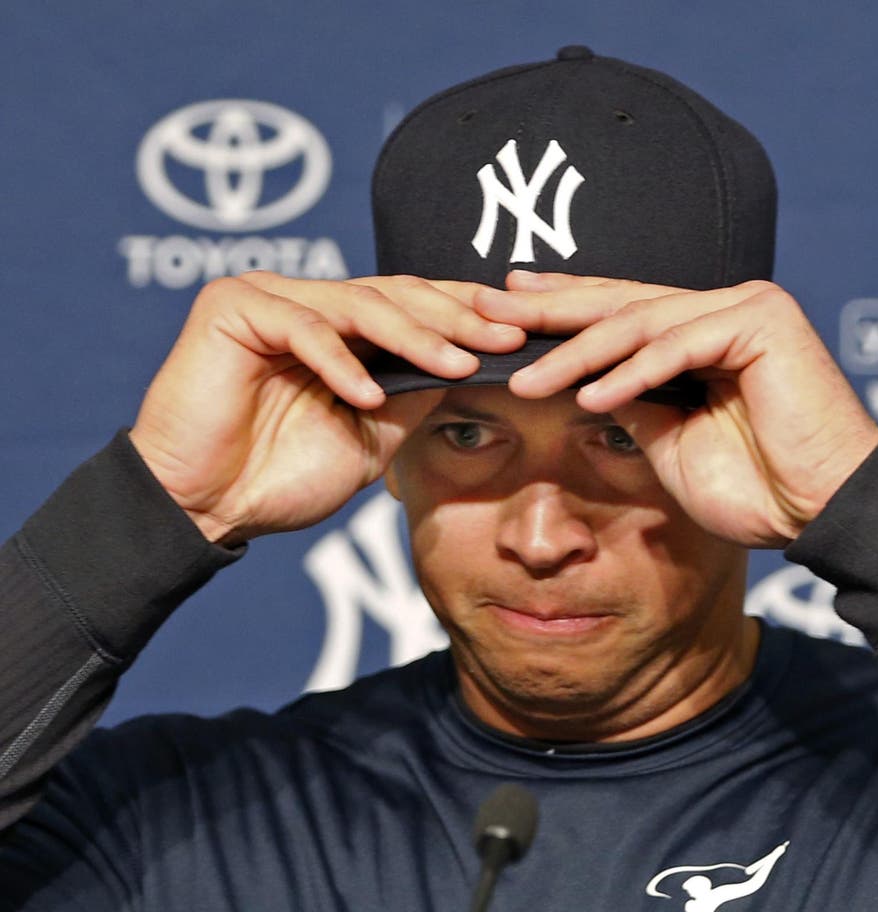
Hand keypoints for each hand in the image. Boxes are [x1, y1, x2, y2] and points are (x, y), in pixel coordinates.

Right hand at [129, 272, 524, 544]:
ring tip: (456, 364)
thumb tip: (475, 365)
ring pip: (359, 303)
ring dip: (414, 335)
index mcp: (345, 327)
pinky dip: (339, 363)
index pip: (417, 305)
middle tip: (508, 335)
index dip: (470, 314)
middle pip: (398, 294)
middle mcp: (311, 301)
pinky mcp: (233, 305)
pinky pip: (302, 327)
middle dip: (458, 316)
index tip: (523, 332)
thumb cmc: (285, 475)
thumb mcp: (375, 434)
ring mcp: (272, 296)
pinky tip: (367, 396)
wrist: (209, 506)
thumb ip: (415, 395)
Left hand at [473, 272, 877, 547]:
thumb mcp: (671, 442)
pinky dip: (633, 371)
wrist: (823, 511)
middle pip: (623, 303)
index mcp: (705, 332)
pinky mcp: (764, 321)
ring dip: (579, 353)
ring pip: (643, 322)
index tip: (506, 307)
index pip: (622, 311)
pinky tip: (589, 394)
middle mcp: (725, 308)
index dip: (563, 309)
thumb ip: (633, 405)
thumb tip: (584, 385)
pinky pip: (680, 344)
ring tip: (525, 379)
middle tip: (490, 310)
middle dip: (552, 310)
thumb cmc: (756, 487)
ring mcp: (747, 307)